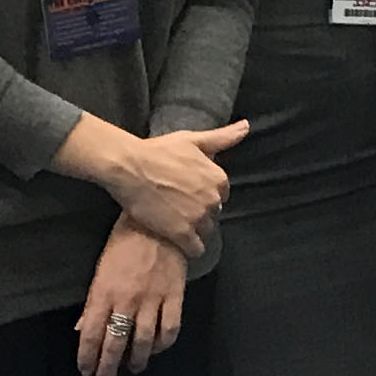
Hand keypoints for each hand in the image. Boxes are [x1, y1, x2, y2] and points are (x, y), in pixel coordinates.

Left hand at [76, 219, 187, 375]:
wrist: (157, 222)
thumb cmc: (124, 243)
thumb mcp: (101, 270)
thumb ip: (93, 303)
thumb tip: (82, 328)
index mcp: (103, 292)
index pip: (90, 334)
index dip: (87, 357)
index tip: (86, 371)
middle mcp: (127, 300)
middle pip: (115, 343)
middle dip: (108, 367)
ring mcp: (153, 299)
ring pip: (143, 340)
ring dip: (136, 360)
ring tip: (133, 368)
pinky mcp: (175, 295)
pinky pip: (171, 328)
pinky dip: (164, 343)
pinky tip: (157, 348)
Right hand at [105, 122, 246, 253]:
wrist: (129, 167)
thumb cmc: (157, 150)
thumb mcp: (192, 140)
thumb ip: (222, 138)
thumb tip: (246, 127)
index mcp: (219, 179)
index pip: (221, 194)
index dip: (204, 194)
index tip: (189, 193)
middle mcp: (213, 199)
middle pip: (213, 212)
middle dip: (200, 211)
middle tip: (179, 207)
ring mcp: (198, 217)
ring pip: (205, 230)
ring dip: (194, 229)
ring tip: (175, 222)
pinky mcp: (181, 233)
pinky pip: (195, 248)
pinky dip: (190, 247)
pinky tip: (179, 242)